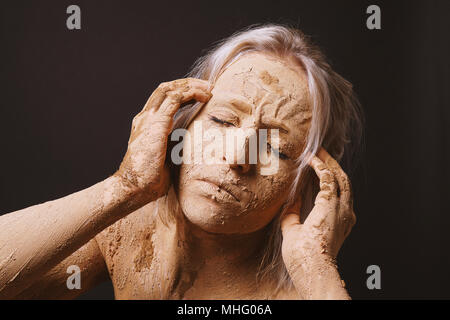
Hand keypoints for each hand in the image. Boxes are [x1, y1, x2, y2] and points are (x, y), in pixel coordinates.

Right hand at [115, 78, 211, 201]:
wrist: (133, 188)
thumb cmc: (150, 179)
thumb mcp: (166, 156)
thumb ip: (175, 145)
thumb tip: (192, 144)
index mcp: (146, 124)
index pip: (162, 98)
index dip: (181, 91)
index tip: (200, 94)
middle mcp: (145, 117)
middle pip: (165, 89)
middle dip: (187, 84)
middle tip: (207, 86)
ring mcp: (148, 119)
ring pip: (170, 89)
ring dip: (191, 86)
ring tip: (208, 88)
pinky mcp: (156, 123)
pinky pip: (175, 99)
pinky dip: (191, 94)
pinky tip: (205, 97)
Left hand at [281, 148, 355, 271]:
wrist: (311, 268)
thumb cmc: (304, 258)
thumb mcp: (294, 232)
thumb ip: (292, 216)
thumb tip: (289, 201)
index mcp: (339, 221)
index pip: (336, 194)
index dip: (327, 179)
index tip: (316, 168)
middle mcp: (345, 213)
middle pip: (342, 182)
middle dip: (331, 165)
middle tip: (319, 153)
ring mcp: (341, 208)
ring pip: (339, 177)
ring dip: (327, 162)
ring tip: (317, 151)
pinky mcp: (331, 204)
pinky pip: (328, 178)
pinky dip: (320, 166)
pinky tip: (311, 159)